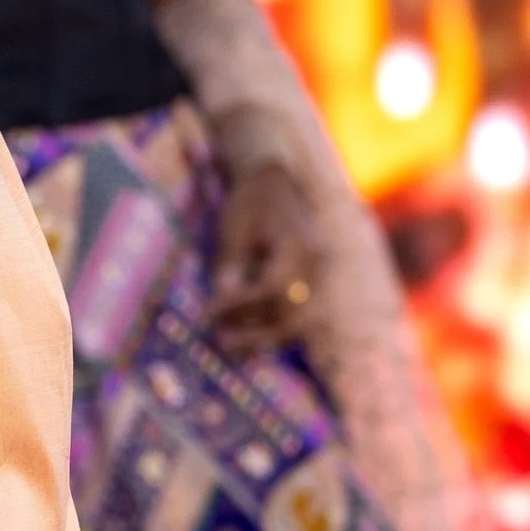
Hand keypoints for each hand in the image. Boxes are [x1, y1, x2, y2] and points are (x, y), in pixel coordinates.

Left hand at [210, 157, 320, 355]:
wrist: (276, 183)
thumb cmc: (250, 202)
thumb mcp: (234, 230)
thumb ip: (231, 267)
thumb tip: (221, 307)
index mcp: (298, 245)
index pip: (273, 289)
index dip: (241, 306)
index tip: (210, 312)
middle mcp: (315, 265)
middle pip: (293, 314)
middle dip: (256, 333)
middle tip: (222, 342)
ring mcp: (319, 276)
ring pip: (300, 322)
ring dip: (266, 337)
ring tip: (232, 347)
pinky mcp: (312, 285)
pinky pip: (298, 315)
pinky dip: (273, 328)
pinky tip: (246, 338)